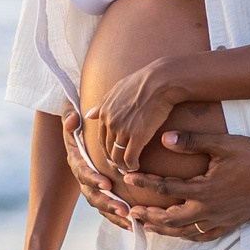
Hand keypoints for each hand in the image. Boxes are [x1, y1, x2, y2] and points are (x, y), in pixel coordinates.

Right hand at [61, 108, 133, 230]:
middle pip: (92, 195)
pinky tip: (133, 225)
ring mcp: (91, 186)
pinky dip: (118, 217)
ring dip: (114, 215)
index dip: (93, 179)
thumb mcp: (71, 115)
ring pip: (100, 204)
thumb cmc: (79, 122)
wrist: (80, 130)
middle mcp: (82, 176)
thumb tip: (72, 120)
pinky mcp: (101, 191)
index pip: (83, 172)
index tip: (107, 184)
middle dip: (108, 203)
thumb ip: (70, 117)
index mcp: (76, 160)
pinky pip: (108, 207)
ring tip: (131, 222)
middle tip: (124, 210)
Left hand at [82, 58, 187, 175]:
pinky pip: (130, 157)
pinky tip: (136, 166)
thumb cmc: (142, 83)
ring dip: (122, 165)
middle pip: (107, 148)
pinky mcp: (137, 136)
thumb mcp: (117, 89)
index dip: (106, 148)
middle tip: (119, 164)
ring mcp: (123, 130)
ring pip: (118, 155)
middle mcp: (111, 122)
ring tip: (128, 167)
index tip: (112, 154)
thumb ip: (102, 104)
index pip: (101, 137)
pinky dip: (131, 165)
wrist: (160, 82)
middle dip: (112, 159)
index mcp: (105, 111)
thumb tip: (89, 115)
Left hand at [122, 131, 249, 240]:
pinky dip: (189, 237)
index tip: (127, 178)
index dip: (144, 182)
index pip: (166, 188)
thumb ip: (192, 142)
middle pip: (170, 218)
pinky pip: (205, 236)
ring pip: (185, 231)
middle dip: (149, 216)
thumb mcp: (222, 143)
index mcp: (203, 189)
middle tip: (132, 212)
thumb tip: (164, 138)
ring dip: (164, 229)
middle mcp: (209, 209)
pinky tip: (181, 235)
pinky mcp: (230, 223)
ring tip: (147, 226)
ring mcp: (220, 219)